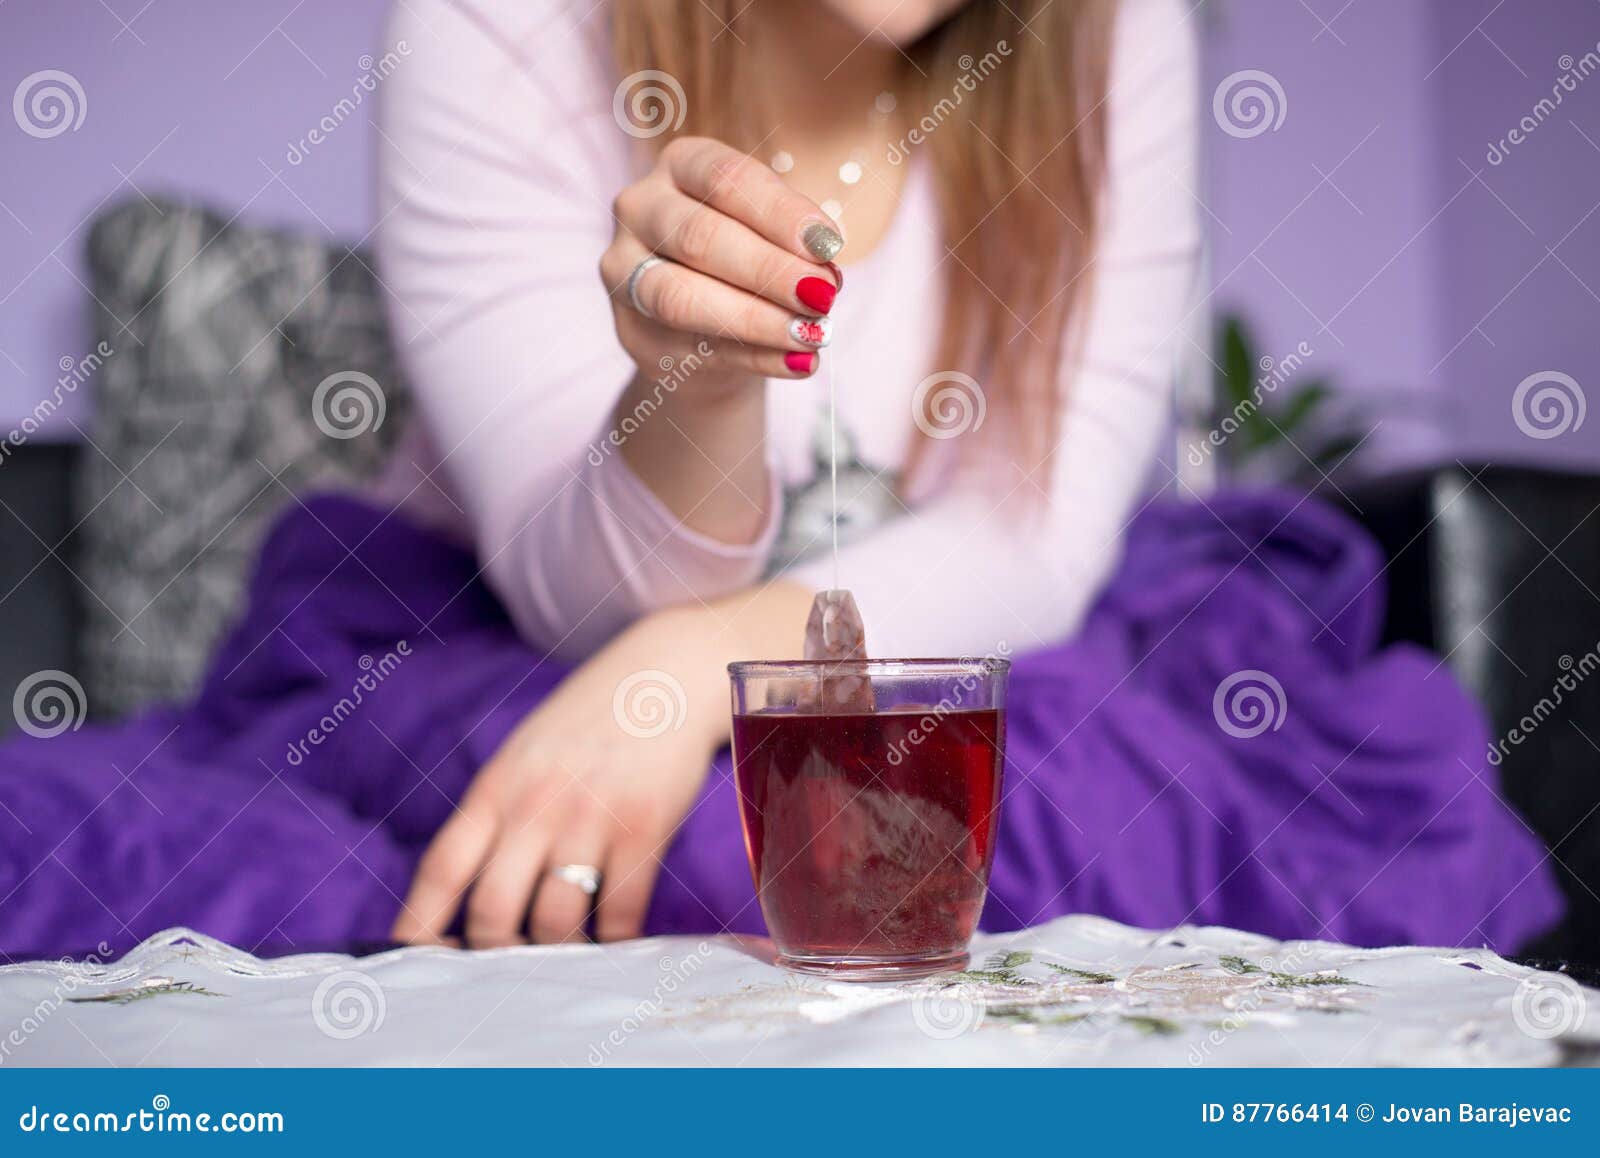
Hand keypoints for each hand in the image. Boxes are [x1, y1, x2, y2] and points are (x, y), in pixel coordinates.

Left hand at [391, 611, 724, 946]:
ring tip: (566, 959)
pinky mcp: (644, 828)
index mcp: (497, 787)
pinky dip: (614, 943)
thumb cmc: (593, 719)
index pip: (442, 868)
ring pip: (555, 922)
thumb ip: (499, 813)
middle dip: (494, 956)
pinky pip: (620, 914)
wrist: (668, 676)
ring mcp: (590, 817)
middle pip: (492, 912)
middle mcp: (536, 805)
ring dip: (558, 955)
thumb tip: (472, 894)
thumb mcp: (526, 754)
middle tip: (509, 973)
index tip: (411, 964)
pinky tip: (616, 942)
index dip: (419, 924)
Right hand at [600, 136, 843, 389]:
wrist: (702, 318)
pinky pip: (694, 348)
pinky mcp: (633, 331)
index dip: (779, 213)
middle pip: (700, 236)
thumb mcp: (770, 230)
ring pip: (681, 297)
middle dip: (768, 269)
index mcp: (681, 164)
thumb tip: (823, 269)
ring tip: (811, 334)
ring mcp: (624, 271)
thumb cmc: (745, 254)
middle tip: (823, 295)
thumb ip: (792, 241)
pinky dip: (755, 358)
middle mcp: (640, 208)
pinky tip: (798, 363)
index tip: (829, 246)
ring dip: (756, 319)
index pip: (726, 178)